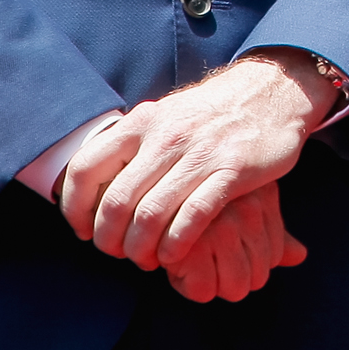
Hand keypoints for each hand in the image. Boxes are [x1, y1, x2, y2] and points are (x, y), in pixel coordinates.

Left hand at [58, 50, 337, 271]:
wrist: (274, 90)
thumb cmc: (211, 113)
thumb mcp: (165, 115)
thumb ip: (131, 145)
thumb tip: (91, 183)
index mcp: (142, 122)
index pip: (84, 169)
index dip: (75, 209)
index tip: (84, 231)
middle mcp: (166, 136)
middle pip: (116, 203)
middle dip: (109, 240)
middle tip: (118, 253)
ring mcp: (200, 153)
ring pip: (150, 216)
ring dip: (141, 249)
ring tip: (146, 259)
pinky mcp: (233, 170)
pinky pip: (192, 218)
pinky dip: (175, 245)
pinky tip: (173, 255)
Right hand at [160, 178, 308, 303]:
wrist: (146, 184)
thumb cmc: (194, 199)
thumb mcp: (244, 206)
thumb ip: (274, 233)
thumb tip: (299, 256)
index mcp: (263, 197)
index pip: (274, 257)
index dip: (248, 264)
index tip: (221, 250)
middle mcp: (247, 210)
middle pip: (257, 277)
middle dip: (231, 280)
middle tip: (205, 260)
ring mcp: (219, 225)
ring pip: (233, 287)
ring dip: (209, 284)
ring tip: (190, 260)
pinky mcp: (189, 243)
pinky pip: (203, 290)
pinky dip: (187, 286)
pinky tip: (173, 263)